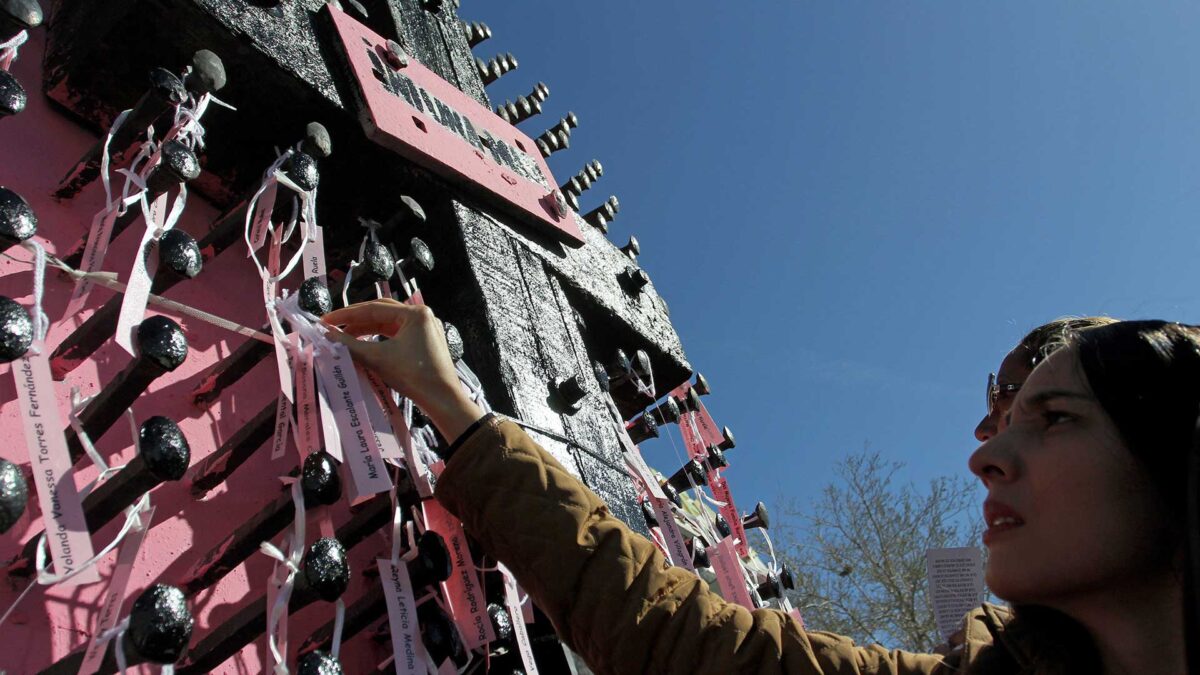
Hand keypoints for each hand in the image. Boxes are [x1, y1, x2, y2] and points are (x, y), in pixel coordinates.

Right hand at [322, 299, 483, 442]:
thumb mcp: (378, 358)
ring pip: (388, 324)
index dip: (346, 315)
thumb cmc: (412, 375)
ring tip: (343, 338)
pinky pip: (396, 335)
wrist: (442, 399)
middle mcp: (421, 315)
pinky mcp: (424, 342)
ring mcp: (424, 329)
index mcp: (414, 313)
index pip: (373, 308)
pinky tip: (363, 344)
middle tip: (332, 327)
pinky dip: (378, 339)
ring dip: (366, 330)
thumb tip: (326, 335)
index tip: (325, 320)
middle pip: (381, 313)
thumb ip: (350, 345)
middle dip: (355, 320)